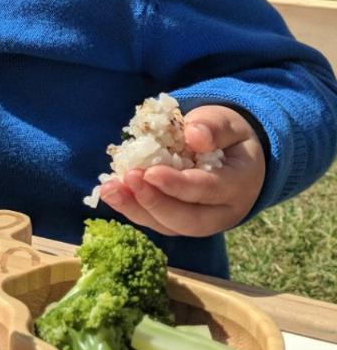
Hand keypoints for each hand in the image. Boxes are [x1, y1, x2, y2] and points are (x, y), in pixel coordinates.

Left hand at [96, 105, 266, 236]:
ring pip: (170, 226)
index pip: (207, 190)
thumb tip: (193, 135)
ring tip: (110, 190)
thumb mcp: (228, 122)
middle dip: (154, 202)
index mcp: (239, 184)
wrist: (237, 159)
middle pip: (188, 221)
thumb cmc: (231, 138)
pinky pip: (158, 222)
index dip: (177, 184)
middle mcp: (224, 212)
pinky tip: (113, 192)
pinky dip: (134, 208)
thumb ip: (214, 126)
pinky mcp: (182, 223)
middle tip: (128, 179)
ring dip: (136, 209)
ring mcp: (204, 223)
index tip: (149, 172)